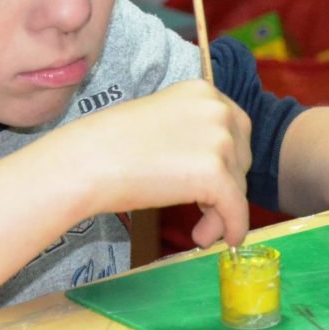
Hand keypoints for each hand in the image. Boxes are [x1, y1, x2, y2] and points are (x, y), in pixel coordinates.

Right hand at [55, 80, 252, 248]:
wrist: (87, 161)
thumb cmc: (110, 144)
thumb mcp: (161, 119)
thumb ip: (191, 130)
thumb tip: (214, 163)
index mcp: (203, 91)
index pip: (236, 128)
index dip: (228, 160)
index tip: (214, 181)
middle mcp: (218, 109)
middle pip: (241, 157)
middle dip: (227, 185)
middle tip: (202, 207)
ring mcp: (219, 140)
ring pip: (237, 186)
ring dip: (220, 212)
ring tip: (199, 230)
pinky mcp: (215, 174)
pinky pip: (236, 209)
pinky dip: (231, 228)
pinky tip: (213, 238)